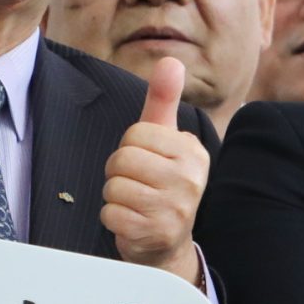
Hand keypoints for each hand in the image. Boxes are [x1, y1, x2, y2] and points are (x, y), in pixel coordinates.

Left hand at [101, 58, 209, 282]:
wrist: (168, 242)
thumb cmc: (161, 183)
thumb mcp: (165, 140)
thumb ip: (164, 101)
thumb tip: (171, 60)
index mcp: (193, 152)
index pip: (137, 133)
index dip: (130, 147)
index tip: (145, 162)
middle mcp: (191, 180)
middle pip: (123, 159)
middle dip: (119, 172)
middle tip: (136, 184)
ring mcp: (175, 209)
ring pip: (114, 187)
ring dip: (115, 196)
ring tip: (134, 203)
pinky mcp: (155, 233)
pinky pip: (110, 214)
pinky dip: (112, 218)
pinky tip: (131, 221)